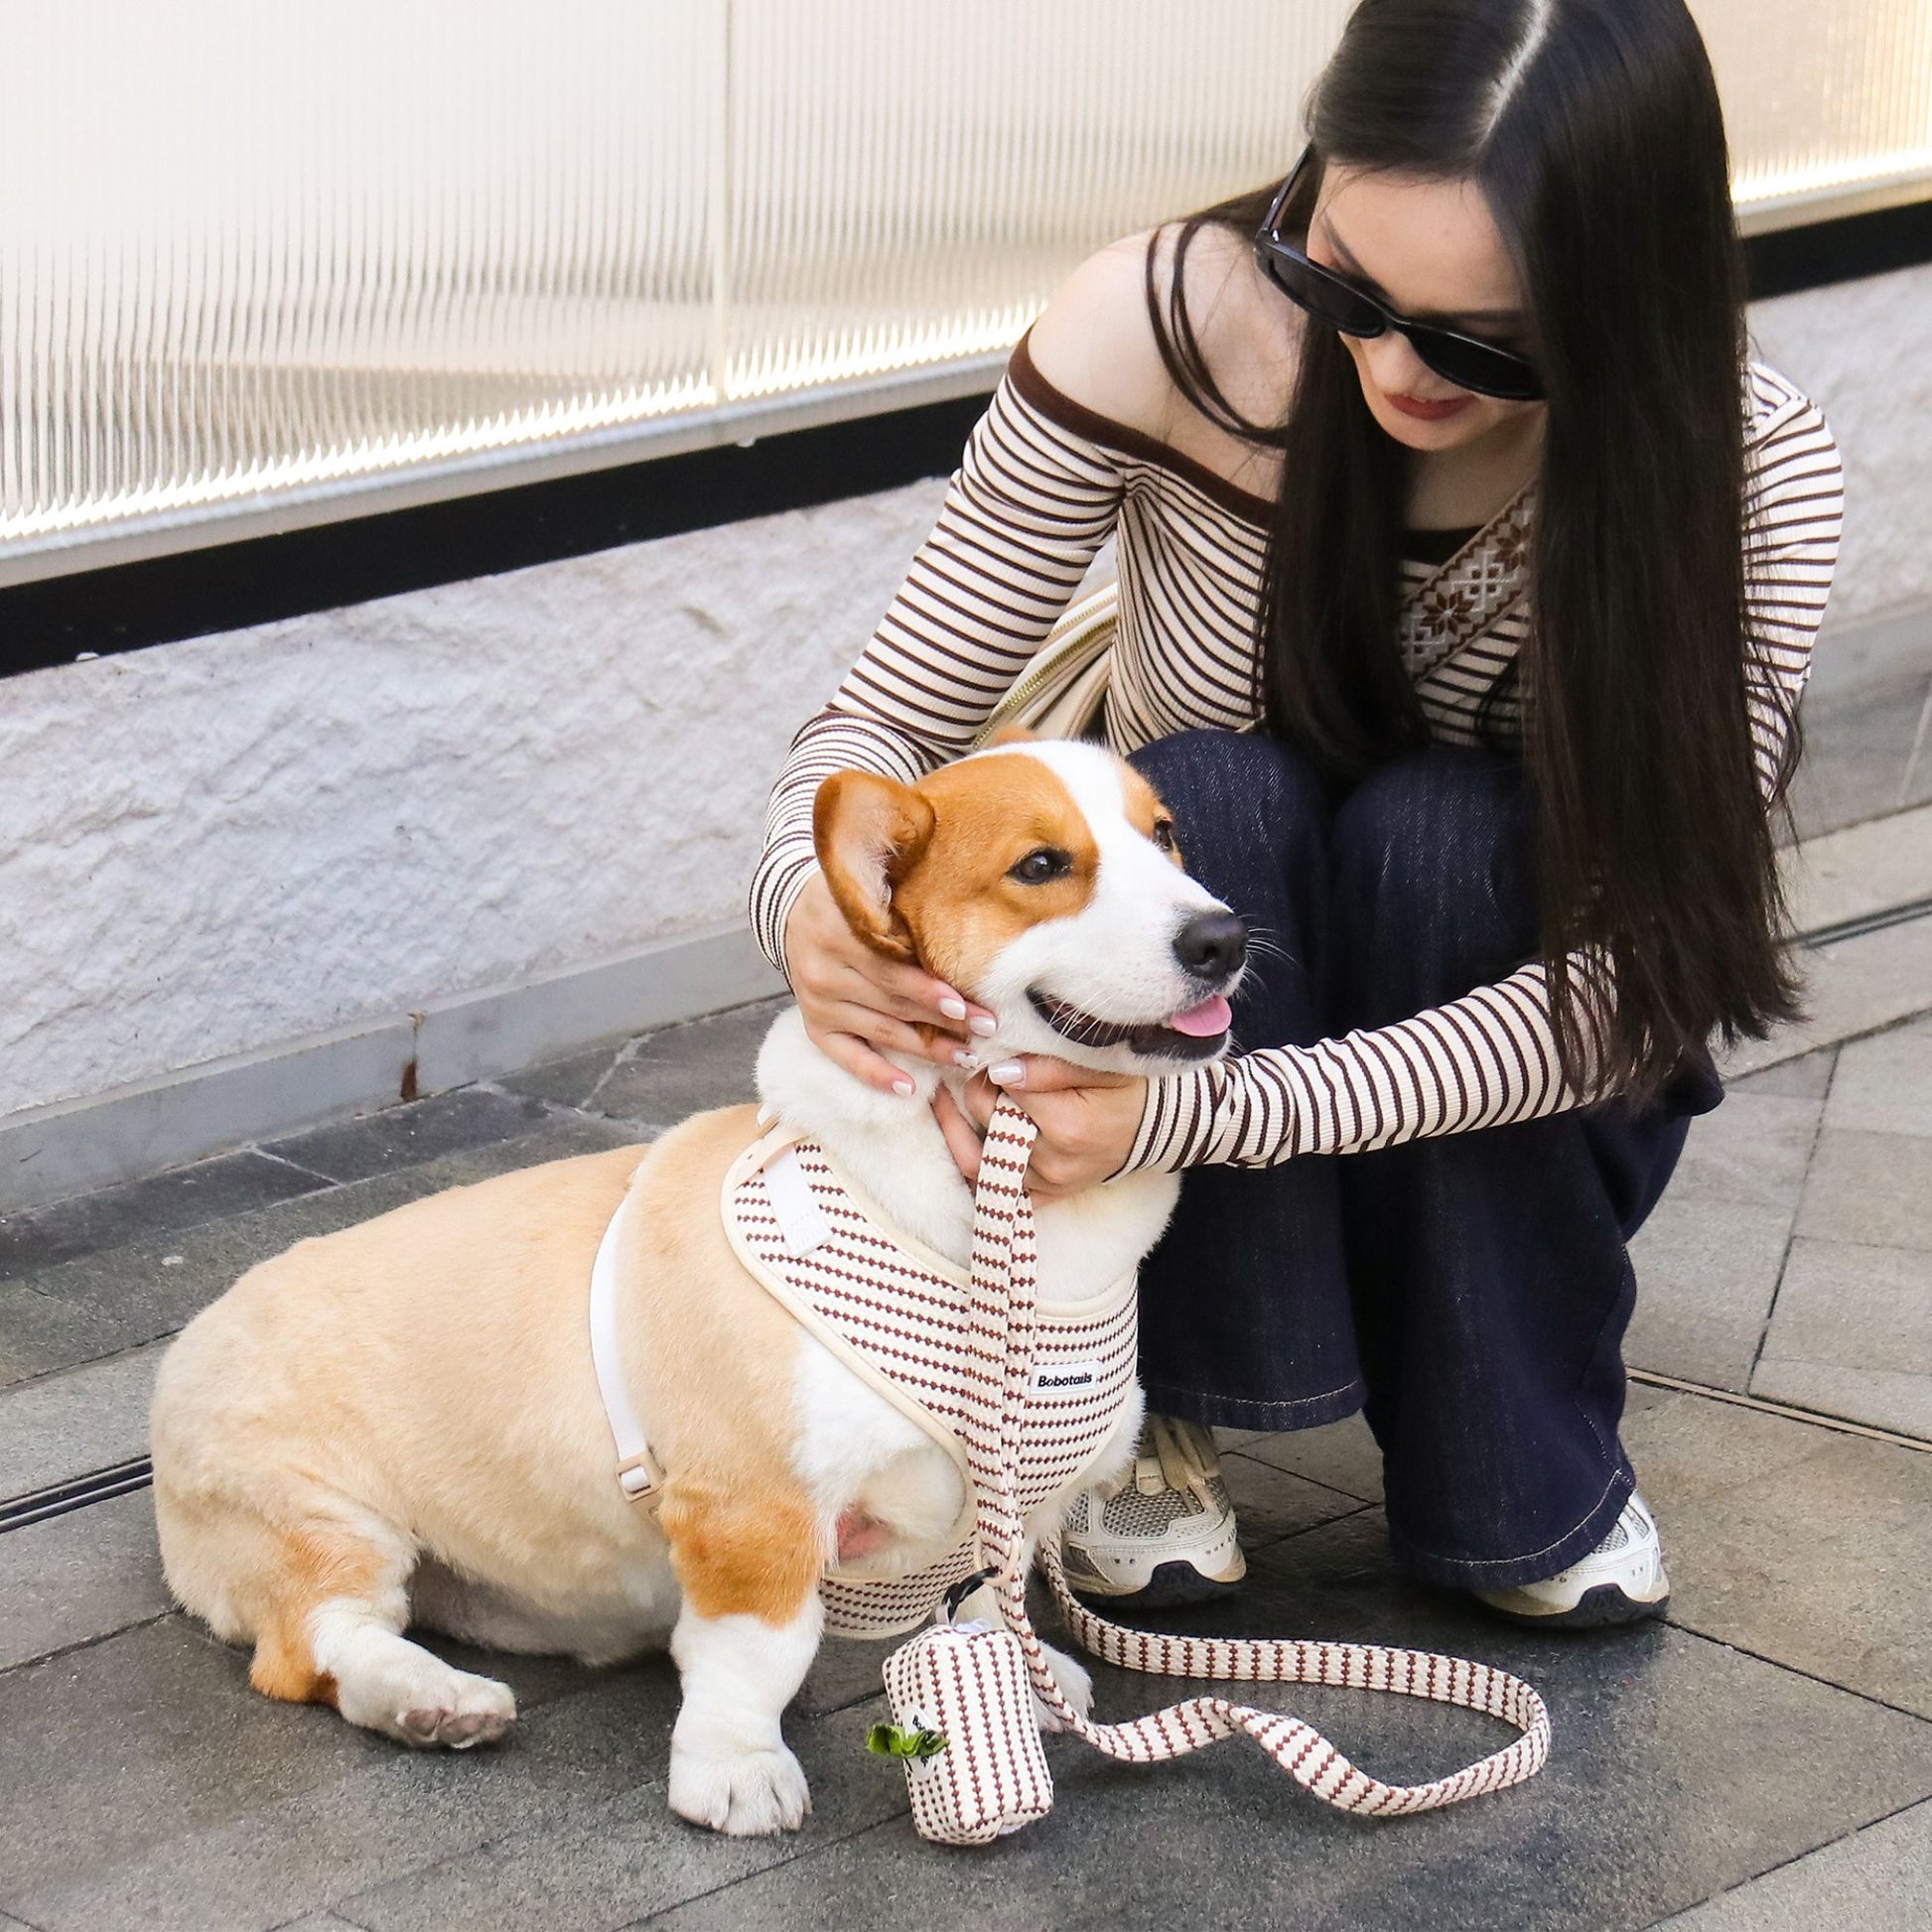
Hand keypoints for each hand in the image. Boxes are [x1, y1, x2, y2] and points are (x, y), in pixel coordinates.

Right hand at [782, 870, 996, 1095]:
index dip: (929, 990)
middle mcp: (823, 972)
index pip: (891, 969)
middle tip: (986, 1030)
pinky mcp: (815, 1026)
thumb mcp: (867, 883)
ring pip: (881, 1031)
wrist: (792, 911)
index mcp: (837, 932)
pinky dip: (877, 1075)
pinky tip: (909, 1089)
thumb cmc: (848, 898)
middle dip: (944, 1020)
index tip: (968, 1005)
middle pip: (894, 1003)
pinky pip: (847, 1057)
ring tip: (966, 1057)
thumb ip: (901, 898)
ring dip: (927, 1049)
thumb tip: (956, 908)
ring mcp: (817, 1003)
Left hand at [933, 1057, 1146, 1202]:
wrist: (1162, 1127)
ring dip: (954, 1130)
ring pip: (978, 1162)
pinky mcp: (1047, 1194)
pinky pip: (994, 1188)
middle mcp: (1053, 1162)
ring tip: (941, 1100)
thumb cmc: (1132, 1089)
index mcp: (1068, 1125)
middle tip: (977, 1067)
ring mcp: (1048, 1184)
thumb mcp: (1102, 1066)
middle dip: (978, 1090)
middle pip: (989, 1120)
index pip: (1007, 1088)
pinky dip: (973, 1163)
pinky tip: (961, 1133)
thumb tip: (1000, 1069)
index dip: (995, 1065)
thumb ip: (1051, 1066)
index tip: (993, 1049)